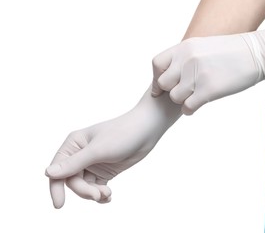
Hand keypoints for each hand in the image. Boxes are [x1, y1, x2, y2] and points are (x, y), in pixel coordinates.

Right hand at [45, 88, 180, 207]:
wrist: (147, 129)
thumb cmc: (122, 134)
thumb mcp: (98, 150)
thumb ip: (73, 164)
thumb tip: (48, 173)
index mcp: (74, 144)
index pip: (58, 169)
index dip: (56, 187)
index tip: (59, 205)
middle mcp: (81, 154)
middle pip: (72, 180)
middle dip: (84, 190)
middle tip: (99, 195)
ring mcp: (93, 163)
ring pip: (84, 186)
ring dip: (94, 193)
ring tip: (107, 194)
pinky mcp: (105, 170)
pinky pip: (96, 187)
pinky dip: (100, 194)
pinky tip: (108, 197)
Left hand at [152, 17, 264, 114]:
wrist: (259, 53)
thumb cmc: (233, 51)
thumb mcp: (203, 45)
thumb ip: (185, 56)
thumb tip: (172, 71)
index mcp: (184, 47)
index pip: (156, 64)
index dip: (157, 78)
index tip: (162, 86)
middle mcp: (187, 59)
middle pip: (164, 84)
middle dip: (171, 90)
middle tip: (183, 92)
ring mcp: (197, 75)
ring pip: (175, 97)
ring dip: (183, 100)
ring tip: (195, 96)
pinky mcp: (208, 90)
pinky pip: (187, 107)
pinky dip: (190, 109)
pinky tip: (199, 104)